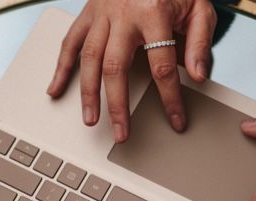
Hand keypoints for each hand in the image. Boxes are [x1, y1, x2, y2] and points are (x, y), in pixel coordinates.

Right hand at [46, 0, 216, 142]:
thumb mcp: (199, 7)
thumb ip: (200, 42)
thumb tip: (198, 76)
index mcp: (154, 13)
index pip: (162, 66)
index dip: (170, 98)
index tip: (175, 121)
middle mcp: (123, 14)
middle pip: (116, 68)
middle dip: (118, 105)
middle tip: (121, 133)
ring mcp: (101, 14)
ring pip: (89, 59)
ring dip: (87, 93)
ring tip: (90, 119)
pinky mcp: (88, 13)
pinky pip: (70, 42)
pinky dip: (61, 67)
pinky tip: (56, 89)